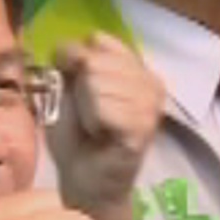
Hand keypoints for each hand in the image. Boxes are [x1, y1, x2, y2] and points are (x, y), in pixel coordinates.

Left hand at [46, 33, 163, 215]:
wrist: (84, 179)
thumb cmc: (77, 134)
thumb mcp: (67, 86)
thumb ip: (71, 59)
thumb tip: (71, 47)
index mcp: (136, 66)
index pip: (100, 40)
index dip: (78, 62)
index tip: (80, 90)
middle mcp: (151, 80)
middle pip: (95, 62)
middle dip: (81, 91)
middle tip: (91, 116)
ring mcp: (151, 104)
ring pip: (97, 83)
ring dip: (87, 110)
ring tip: (97, 127)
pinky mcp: (144, 126)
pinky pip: (104, 108)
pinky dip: (93, 123)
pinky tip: (103, 137)